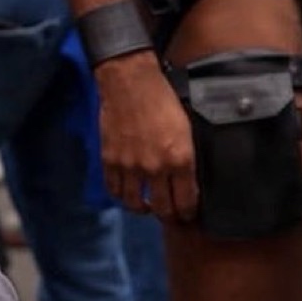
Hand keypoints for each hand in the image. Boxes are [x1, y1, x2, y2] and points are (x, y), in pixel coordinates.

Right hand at [96, 53, 197, 221]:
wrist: (132, 83)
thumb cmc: (164, 100)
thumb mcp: (188, 127)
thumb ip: (188, 156)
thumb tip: (190, 178)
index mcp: (180, 159)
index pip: (187, 200)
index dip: (189, 213)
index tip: (189, 215)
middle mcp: (156, 168)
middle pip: (163, 209)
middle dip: (170, 217)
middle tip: (172, 217)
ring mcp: (130, 167)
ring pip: (136, 204)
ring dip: (144, 210)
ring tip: (149, 208)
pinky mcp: (110, 162)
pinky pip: (115, 191)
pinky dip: (122, 197)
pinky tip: (129, 195)